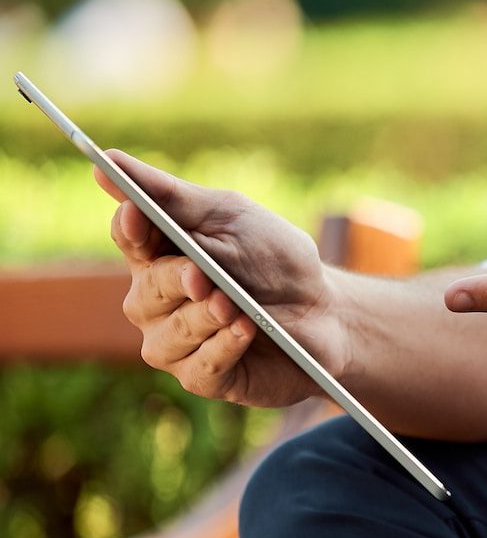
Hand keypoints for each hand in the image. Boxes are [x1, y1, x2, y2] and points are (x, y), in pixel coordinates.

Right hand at [96, 151, 347, 405]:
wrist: (327, 314)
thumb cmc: (276, 262)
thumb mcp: (232, 218)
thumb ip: (173, 197)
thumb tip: (109, 160)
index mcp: (160, 254)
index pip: (128, 237)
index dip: (131, 228)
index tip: (139, 215)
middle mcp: (157, 302)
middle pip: (145, 290)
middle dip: (174, 281)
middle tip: (202, 275)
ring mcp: (177, 342)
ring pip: (169, 334)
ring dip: (203, 318)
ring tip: (233, 305)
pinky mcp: (205, 377)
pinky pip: (200, 368)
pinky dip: (223, 347)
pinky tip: (245, 330)